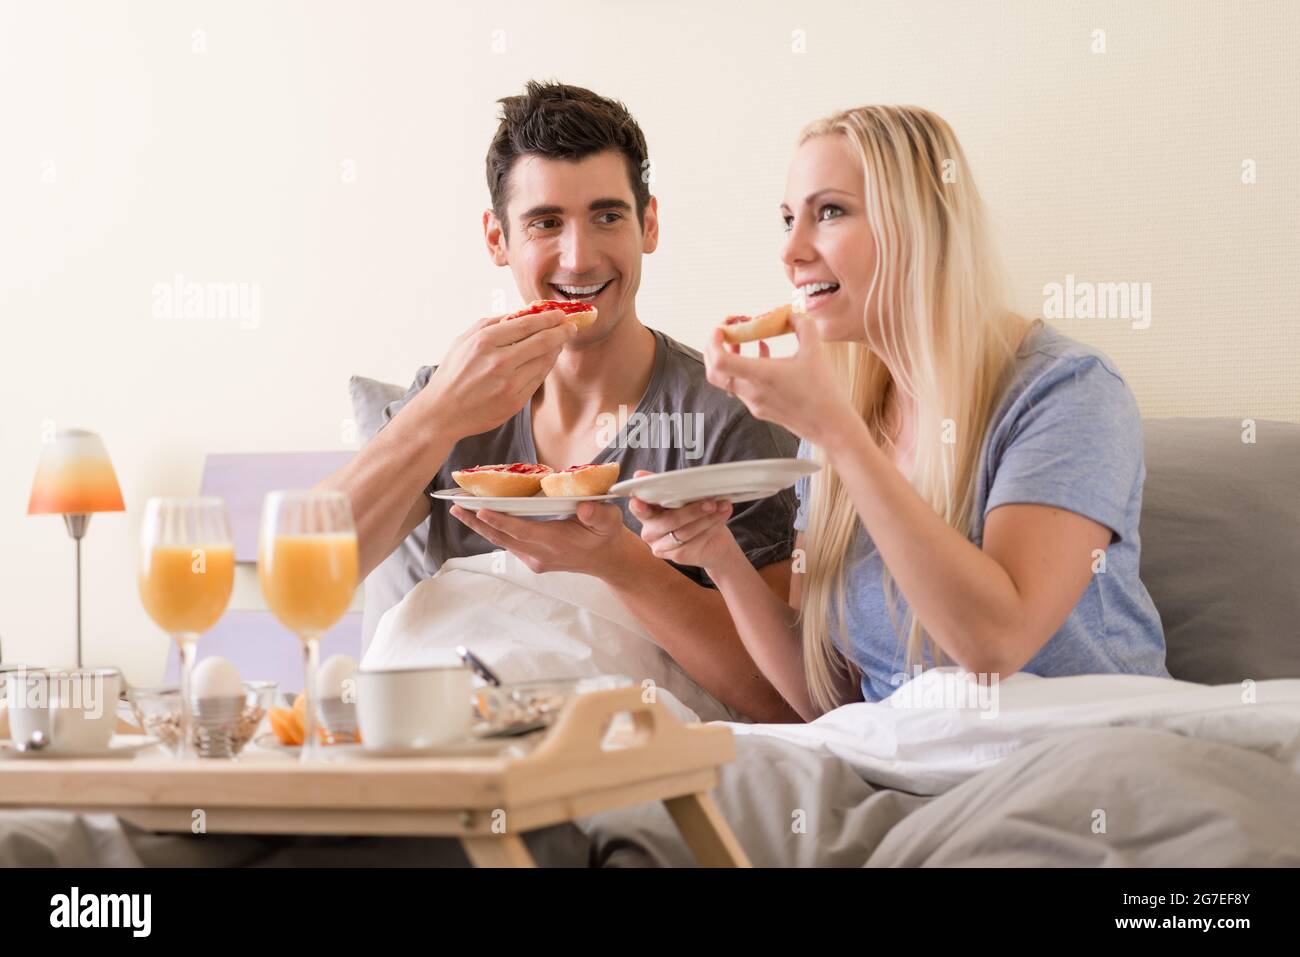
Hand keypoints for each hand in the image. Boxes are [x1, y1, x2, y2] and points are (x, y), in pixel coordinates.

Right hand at [423, 310, 575, 438]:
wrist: (442, 412)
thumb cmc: (452, 373)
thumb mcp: (463, 340)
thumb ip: (490, 324)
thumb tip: (520, 313)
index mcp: (485, 342)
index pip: (527, 324)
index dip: (549, 317)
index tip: (560, 313)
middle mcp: (499, 362)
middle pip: (542, 341)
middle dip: (561, 331)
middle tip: (571, 326)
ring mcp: (509, 384)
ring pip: (544, 361)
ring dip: (556, 349)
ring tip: (560, 341)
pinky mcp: (515, 402)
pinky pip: (538, 379)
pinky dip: (545, 367)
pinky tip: (547, 359)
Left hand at [449, 501, 637, 577]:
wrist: (608, 560)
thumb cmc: (607, 535)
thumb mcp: (610, 520)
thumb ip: (598, 514)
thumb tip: (584, 508)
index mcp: (555, 542)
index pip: (521, 530)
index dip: (499, 520)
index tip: (479, 510)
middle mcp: (540, 554)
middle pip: (502, 537)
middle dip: (477, 522)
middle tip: (456, 507)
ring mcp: (534, 559)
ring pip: (502, 542)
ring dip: (481, 526)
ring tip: (460, 510)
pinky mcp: (533, 559)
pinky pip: (509, 544)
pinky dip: (494, 530)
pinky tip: (482, 517)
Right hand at [627, 470, 738, 569]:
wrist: (712, 542)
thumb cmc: (693, 514)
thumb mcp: (680, 497)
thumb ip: (664, 486)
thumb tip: (640, 474)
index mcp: (646, 514)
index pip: (638, 509)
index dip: (638, 506)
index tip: (638, 502)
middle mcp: (650, 532)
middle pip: (668, 521)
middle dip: (691, 510)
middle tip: (711, 502)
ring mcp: (662, 547)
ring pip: (684, 532)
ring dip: (707, 517)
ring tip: (722, 506)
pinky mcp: (677, 556)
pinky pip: (695, 541)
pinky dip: (711, 527)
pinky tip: (721, 516)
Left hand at [704, 312, 853, 445]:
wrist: (831, 427)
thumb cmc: (824, 391)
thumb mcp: (816, 351)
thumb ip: (803, 325)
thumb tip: (791, 313)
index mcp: (762, 376)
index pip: (721, 361)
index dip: (714, 342)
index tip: (722, 328)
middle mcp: (752, 392)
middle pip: (715, 372)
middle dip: (713, 349)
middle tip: (726, 331)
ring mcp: (754, 404)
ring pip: (728, 379)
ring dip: (730, 357)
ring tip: (745, 337)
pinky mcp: (761, 410)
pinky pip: (743, 386)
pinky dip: (745, 368)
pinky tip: (764, 352)